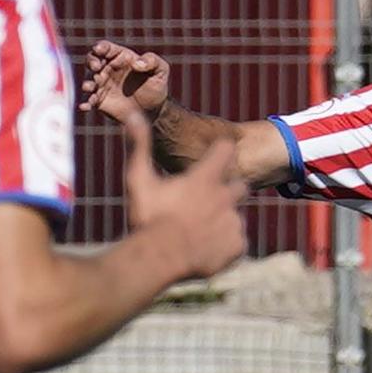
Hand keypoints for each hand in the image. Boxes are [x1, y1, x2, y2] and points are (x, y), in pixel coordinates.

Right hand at [83, 40, 170, 125]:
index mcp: (121, 58)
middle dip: (91, 61)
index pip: (106, 48)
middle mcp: (108, 69)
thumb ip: (152, 62)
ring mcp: (102, 85)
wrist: (154, 110)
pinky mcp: (100, 101)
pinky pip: (89, 100)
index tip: (99, 49)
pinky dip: (84, 103)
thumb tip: (136, 63)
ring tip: (90, 87)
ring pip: (89, 81)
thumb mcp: (160, 71)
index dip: (101, 47)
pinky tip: (84, 107)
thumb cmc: (156, 86)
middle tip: (96, 67)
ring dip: (87, 83)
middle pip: (92, 60)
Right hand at [118, 107, 247, 279]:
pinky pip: (237, 241)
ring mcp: (234, 221)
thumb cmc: (148, 218)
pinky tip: (205, 249)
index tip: (215, 156)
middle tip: (203, 204)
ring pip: (235, 217)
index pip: (226, 149)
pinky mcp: (238, 245)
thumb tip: (132, 113)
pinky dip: (225, 245)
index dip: (221, 151)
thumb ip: (139, 146)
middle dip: (227, 191)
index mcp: (205, 178)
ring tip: (197, 232)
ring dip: (222, 222)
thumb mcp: (139, 180)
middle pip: (239, 186)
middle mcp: (225, 196)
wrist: (161, 260)